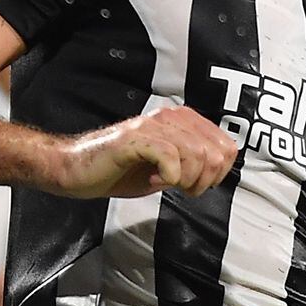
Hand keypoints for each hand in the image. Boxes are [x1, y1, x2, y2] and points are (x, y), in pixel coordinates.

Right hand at [50, 105, 239, 198]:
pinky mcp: (136, 139)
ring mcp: (153, 126)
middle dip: (204, 180)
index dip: (219, 173)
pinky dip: (169, 176)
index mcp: (183, 120)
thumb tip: (219, 171)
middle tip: (181, 188)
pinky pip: (170, 157)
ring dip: (186, 179)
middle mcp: (171, 117)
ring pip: (197, 154)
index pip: (228, 146)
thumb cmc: (120, 170)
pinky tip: (154, 179)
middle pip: (216, 152)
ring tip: (164, 183)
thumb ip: (194, 165)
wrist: (78, 170)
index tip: (195, 184)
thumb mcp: (169, 168)